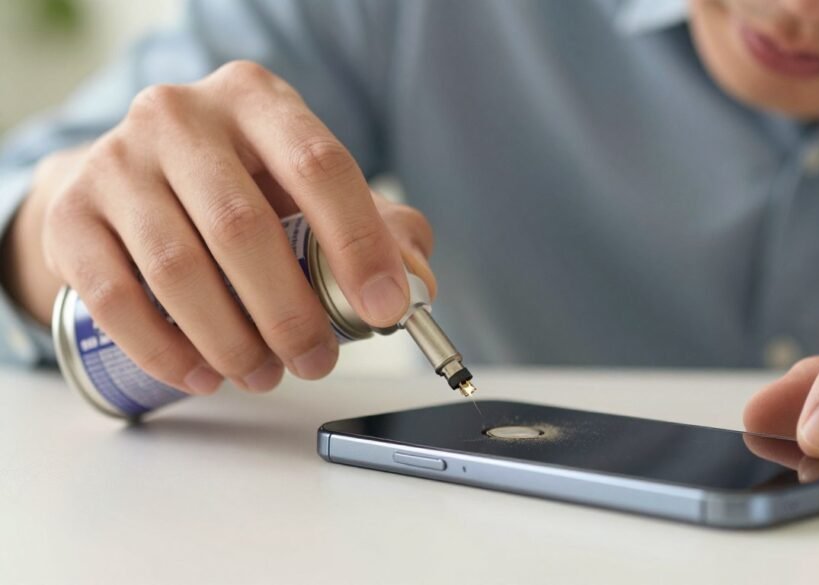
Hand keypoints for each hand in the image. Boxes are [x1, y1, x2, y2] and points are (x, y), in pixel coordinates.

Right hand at [1, 61, 435, 394]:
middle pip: (244, 228)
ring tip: (264, 375)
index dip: (359, 244)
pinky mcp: (72, 214)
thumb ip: (376, 226)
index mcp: (257, 100)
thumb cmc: (239, 187)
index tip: (385, 310)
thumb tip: (416, 282)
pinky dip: (165, 350)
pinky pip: (116, 298)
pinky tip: (204, 374)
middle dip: (291, 313)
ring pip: (179, 270)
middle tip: (316, 360)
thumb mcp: (308, 188)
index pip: (321, 166)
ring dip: (233, 340)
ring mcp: (117, 161)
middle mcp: (181, 116)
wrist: (134, 181)